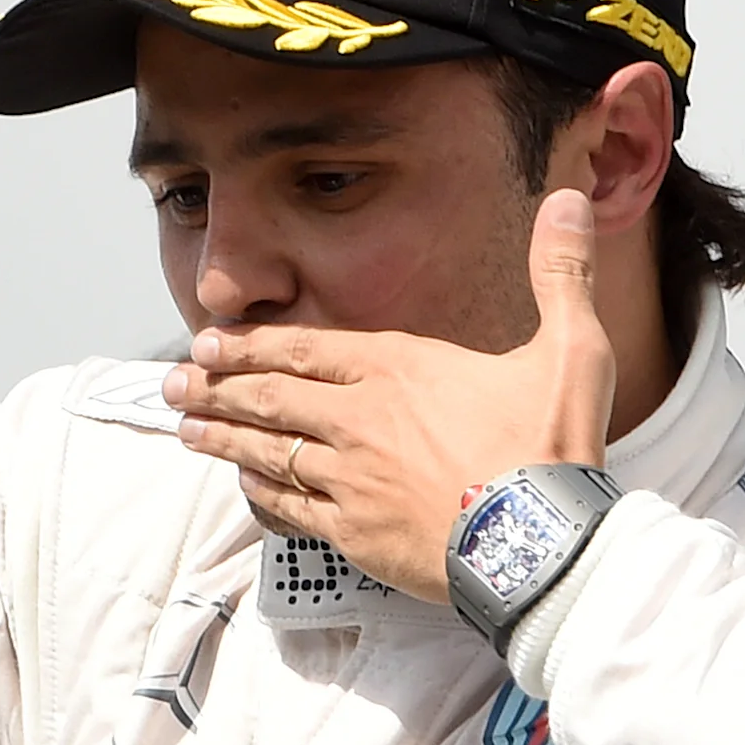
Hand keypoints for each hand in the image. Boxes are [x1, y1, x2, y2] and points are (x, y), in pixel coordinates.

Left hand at [162, 190, 616, 600]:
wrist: (541, 544)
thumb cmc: (554, 446)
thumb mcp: (571, 347)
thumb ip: (560, 272)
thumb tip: (569, 201)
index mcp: (399, 370)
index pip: (305, 349)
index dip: (250, 346)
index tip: (208, 343)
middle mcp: (360, 420)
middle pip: (271, 397)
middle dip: (215, 387)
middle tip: (173, 382)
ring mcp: (350, 478)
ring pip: (267, 451)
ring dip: (221, 437)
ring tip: (184, 429)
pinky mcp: (353, 532)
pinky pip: (288, 507)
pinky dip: (259, 490)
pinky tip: (241, 482)